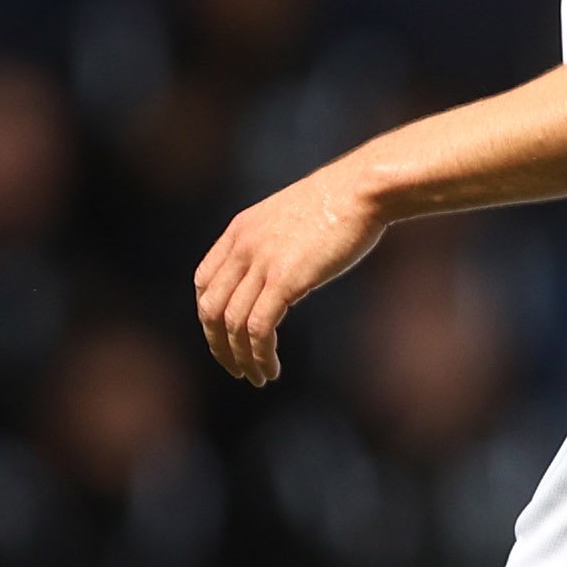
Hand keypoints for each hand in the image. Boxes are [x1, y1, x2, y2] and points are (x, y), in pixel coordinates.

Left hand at [193, 166, 388, 386]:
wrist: (362, 189)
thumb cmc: (340, 203)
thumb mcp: (292, 218)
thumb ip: (276, 242)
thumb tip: (281, 271)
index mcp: (240, 230)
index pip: (204, 281)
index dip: (210, 316)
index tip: (226, 336)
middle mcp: (242, 246)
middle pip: (210, 308)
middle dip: (219, 345)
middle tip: (236, 369)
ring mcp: (262, 262)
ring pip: (232, 324)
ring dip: (241, 359)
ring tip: (258, 377)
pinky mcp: (285, 279)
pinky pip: (259, 328)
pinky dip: (259, 355)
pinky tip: (271, 367)